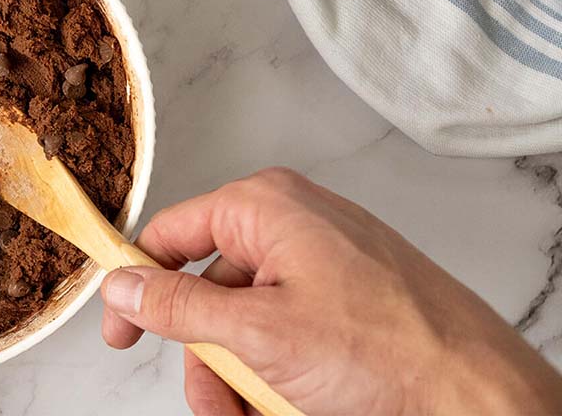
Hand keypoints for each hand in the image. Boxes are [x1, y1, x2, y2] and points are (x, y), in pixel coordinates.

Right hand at [100, 168, 561, 414]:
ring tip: (263, 413)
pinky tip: (293, 404)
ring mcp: (324, 262)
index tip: (122, 331)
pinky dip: (279, 374)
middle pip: (209, 291)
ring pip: (247, 321)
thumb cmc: (389, 349)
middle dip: (207, 359)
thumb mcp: (257, 333)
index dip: (138, 285)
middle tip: (220, 406)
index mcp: (266, 207)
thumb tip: (124, 287)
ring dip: (242, 377)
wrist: (480, 394)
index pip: (170, 233)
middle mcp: (293, 224)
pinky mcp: (347, 299)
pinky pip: (287, 332)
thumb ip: (177, 307)